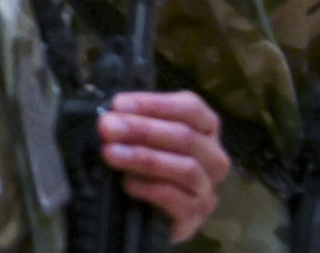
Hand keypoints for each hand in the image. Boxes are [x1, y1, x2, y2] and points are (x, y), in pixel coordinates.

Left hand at [98, 92, 227, 244]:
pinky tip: (126, 183)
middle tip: (107, 127)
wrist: (148, 212)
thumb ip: (131, 122)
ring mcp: (207, 187)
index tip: (118, 104)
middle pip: (185, 136)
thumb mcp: (140, 136)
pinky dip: (149, 188)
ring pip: (186, 168)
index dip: (154, 104)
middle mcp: (213, 156)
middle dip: (142, 129)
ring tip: (110, 153)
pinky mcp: (195, 214)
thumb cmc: (146, 163)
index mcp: (204, 127)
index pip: (191, 108)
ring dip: (144, 158)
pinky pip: (177, 199)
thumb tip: (109, 117)